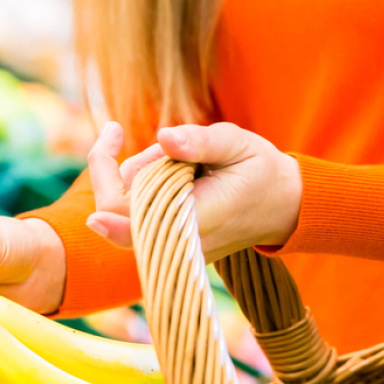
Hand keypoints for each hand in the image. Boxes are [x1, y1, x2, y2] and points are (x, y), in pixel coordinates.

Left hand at [86, 121, 302, 261]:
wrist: (282, 206)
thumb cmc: (260, 171)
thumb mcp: (237, 144)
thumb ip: (201, 142)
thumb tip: (164, 137)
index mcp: (195, 218)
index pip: (133, 221)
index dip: (109, 203)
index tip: (101, 183)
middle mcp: (178, 241)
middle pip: (117, 213)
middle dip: (117, 169)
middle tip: (127, 135)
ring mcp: (171, 247)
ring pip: (125, 209)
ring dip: (138, 176)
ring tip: (180, 159)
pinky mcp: (168, 244)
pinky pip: (137, 215)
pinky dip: (143, 187)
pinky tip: (173, 172)